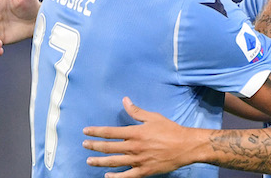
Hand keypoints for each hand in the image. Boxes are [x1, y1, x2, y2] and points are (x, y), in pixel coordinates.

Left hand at [83, 97, 198, 177]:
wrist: (185, 146)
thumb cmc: (170, 130)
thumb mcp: (153, 117)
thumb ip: (136, 111)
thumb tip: (125, 100)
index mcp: (135, 133)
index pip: (110, 132)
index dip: (96, 131)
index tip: (86, 131)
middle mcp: (134, 147)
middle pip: (108, 147)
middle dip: (94, 146)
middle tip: (84, 145)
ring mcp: (138, 160)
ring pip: (113, 162)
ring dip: (99, 162)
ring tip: (89, 161)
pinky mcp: (144, 171)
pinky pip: (126, 176)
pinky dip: (115, 177)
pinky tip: (107, 176)